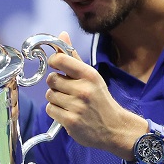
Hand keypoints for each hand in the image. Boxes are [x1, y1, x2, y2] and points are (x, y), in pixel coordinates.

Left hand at [45, 32, 142, 157]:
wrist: (114, 128)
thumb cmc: (100, 99)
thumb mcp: (92, 77)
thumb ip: (74, 57)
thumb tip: (62, 34)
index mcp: (89, 74)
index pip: (60, 60)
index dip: (53, 62)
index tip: (56, 67)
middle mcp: (83, 89)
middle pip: (51, 79)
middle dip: (56, 85)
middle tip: (68, 91)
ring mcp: (76, 106)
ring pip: (49, 95)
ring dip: (56, 99)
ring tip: (69, 103)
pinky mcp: (70, 122)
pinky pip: (50, 109)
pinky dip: (56, 111)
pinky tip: (68, 113)